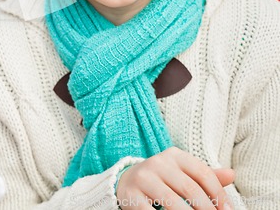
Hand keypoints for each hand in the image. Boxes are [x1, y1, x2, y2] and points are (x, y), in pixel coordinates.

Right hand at [116, 147, 234, 208]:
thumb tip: (232, 175)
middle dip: (206, 209)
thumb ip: (205, 176)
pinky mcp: (131, 194)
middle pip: (189, 188)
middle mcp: (158, 163)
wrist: (127, 180)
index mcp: (174, 155)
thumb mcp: (183, 173)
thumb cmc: (164, 179)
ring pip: (171, 202)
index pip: (203, 172)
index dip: (218, 194)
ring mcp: (143, 177)